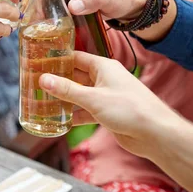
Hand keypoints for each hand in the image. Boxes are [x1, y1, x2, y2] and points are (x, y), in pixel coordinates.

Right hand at [38, 51, 178, 158]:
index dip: (58, 59)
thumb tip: (44, 79)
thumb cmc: (129, 108)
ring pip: (78, 94)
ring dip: (63, 99)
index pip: (75, 57)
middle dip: (57, 80)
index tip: (40, 62)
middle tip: (36, 83)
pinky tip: (60, 119)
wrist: (156, 134)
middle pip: (75, 76)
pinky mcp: (106, 112)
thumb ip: (67, 89)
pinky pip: (84, 110)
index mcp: (103, 67)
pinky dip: (73, 114)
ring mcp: (105, 96)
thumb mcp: (93, 97)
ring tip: (42, 100)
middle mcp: (104, 79)